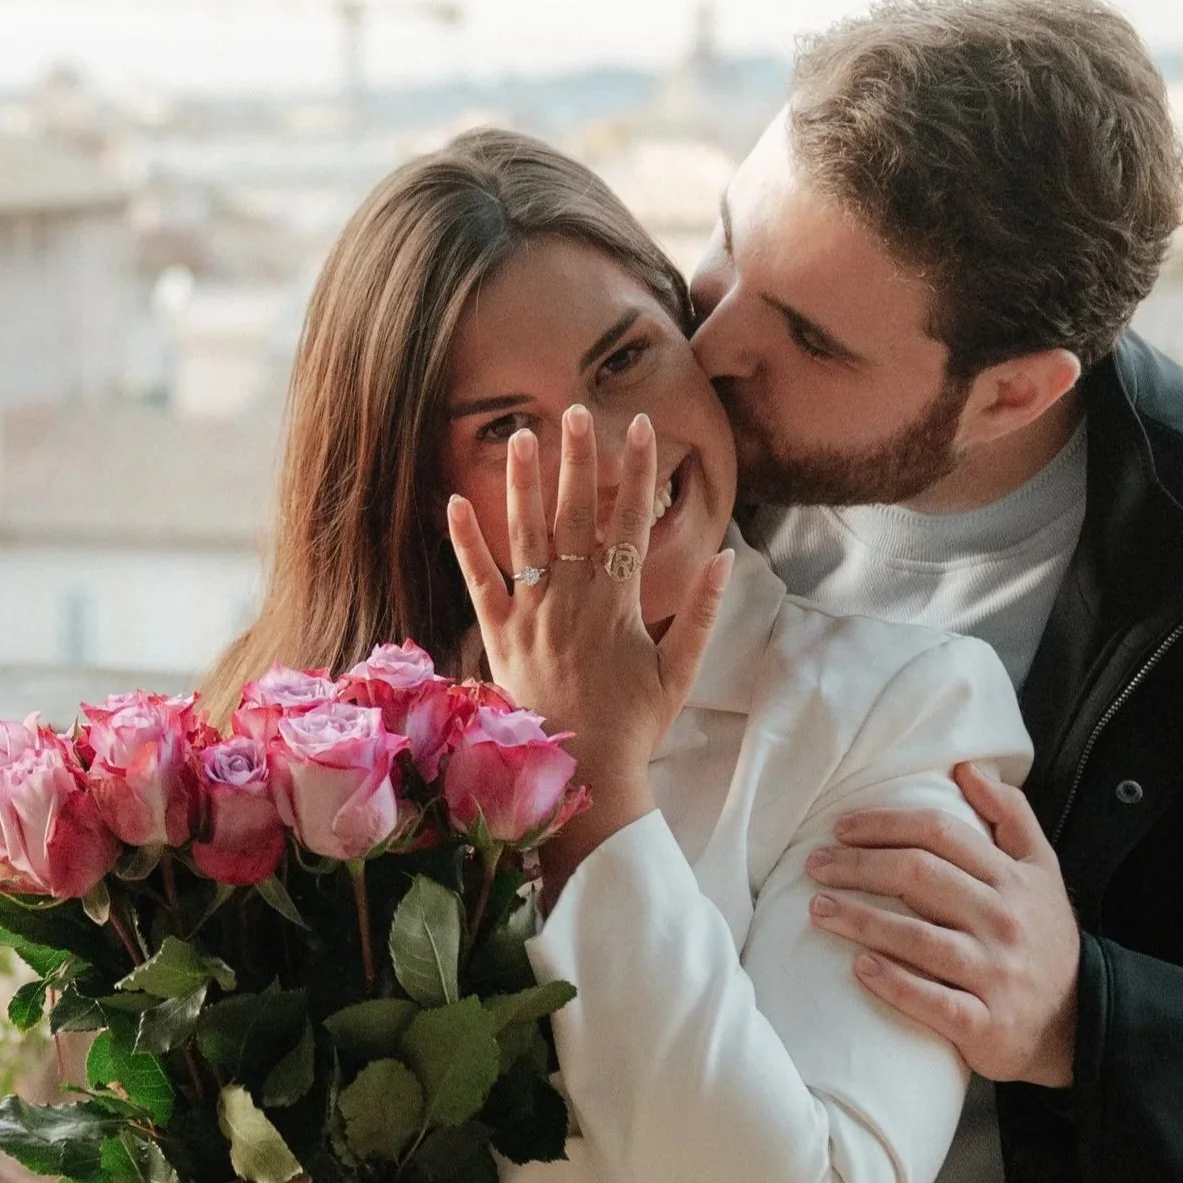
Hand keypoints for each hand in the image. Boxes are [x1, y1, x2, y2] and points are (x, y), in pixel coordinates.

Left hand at [447, 407, 728, 887]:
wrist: (584, 771)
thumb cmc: (636, 725)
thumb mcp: (680, 672)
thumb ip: (703, 614)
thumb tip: (726, 559)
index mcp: (618, 605)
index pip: (629, 523)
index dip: (635, 473)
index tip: (639, 426)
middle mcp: (572, 600)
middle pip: (575, 517)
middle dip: (578, 460)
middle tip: (577, 410)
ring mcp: (532, 616)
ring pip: (527, 538)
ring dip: (524, 484)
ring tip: (523, 437)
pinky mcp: (499, 637)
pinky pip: (479, 582)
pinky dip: (467, 543)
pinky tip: (455, 502)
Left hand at [804, 762, 1080, 1086]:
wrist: (1079, 1018)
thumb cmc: (1043, 935)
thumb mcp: (1042, 870)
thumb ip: (1010, 816)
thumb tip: (968, 767)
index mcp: (1013, 879)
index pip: (941, 834)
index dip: (885, 824)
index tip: (840, 828)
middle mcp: (1004, 920)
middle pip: (921, 877)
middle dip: (859, 866)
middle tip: (815, 865)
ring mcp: (995, 973)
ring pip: (919, 938)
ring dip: (861, 920)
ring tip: (817, 908)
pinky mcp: (984, 1023)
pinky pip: (932, 1001)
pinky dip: (894, 983)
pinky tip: (859, 967)